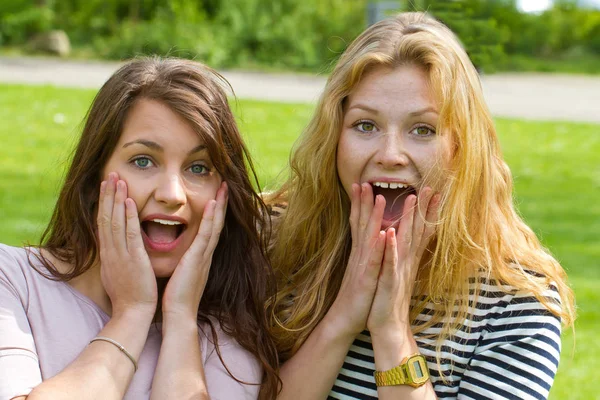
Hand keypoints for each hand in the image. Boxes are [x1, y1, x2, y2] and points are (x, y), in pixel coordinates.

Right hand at [97, 172, 157, 317]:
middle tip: (110, 174)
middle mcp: (110, 252)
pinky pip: (128, 234)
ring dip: (116, 199)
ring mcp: (120, 255)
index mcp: (108, 255)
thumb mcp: (119, 273)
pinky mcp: (133, 259)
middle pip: (105, 218)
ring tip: (117, 179)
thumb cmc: (130, 297)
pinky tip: (129, 202)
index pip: (103, 224)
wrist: (132, 314)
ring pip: (114, 221)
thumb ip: (119, 258)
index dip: (104, 204)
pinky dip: (128, 217)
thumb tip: (118, 248)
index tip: (106, 187)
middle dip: (107, 195)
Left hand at [161, 181, 227, 322]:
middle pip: (217, 223)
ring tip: (224, 187)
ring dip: (220, 205)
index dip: (215, 212)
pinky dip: (210, 219)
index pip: (210, 229)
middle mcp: (206, 253)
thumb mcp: (182, 274)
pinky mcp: (198, 258)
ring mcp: (204, 255)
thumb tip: (181, 255)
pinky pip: (206, 234)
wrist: (179, 315)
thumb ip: (184, 262)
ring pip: (215, 225)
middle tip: (226, 184)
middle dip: (222, 203)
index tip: (217, 195)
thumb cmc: (176, 297)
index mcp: (201, 256)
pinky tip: (213, 204)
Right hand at [326, 183, 386, 337]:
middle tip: (364, 181)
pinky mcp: (366, 281)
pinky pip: (374, 262)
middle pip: (361, 224)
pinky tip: (385, 234)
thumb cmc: (357, 296)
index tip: (362, 183)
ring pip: (369, 237)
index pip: (359, 223)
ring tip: (379, 197)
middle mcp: (359, 256)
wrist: (344, 321)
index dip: (360, 203)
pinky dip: (379, 248)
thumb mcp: (362, 271)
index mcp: (360, 253)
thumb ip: (365, 253)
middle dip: (363, 202)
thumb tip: (370, 237)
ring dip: (373, 217)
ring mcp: (362, 267)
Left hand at [367, 187, 439, 339]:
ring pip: (405, 240)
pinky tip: (388, 233)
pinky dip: (390, 248)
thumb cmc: (389, 298)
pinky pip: (389, 262)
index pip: (420, 230)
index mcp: (407, 258)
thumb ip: (402, 255)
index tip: (432, 191)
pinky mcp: (389, 282)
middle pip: (418, 230)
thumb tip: (404, 238)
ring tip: (411, 198)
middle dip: (424, 208)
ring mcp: (399, 270)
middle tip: (430, 186)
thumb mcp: (396, 272)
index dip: (427, 211)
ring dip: (408, 219)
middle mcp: (407, 261)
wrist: (387, 325)